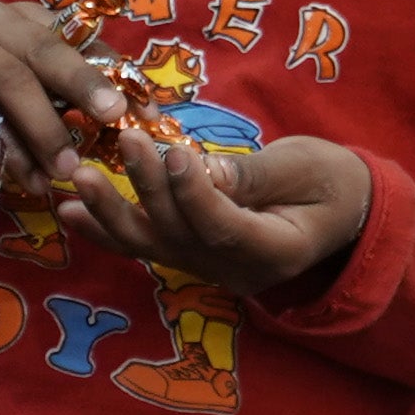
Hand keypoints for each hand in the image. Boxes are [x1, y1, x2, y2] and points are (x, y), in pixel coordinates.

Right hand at [0, 0, 114, 164]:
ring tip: (68, 167)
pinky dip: (9, 152)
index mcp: (19, 16)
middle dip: (83, 83)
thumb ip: (49, 82)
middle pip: (46, 50)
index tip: (141, 108)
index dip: (110, 70)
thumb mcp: (5, 67)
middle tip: (113, 114)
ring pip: (13, 86)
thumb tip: (113, 118)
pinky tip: (29, 178)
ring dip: (45, 130)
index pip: (75, 36)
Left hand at [80, 128, 375, 295]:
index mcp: (276, 251)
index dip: (194, 193)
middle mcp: (236, 272)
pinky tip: (70, 212)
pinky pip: (145, 245)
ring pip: (152, 246)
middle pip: (180, 235)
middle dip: (148, 188)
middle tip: (125, 143)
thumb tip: (202, 171)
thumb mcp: (309, 168)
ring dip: (111, 213)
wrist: (344, 215)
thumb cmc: (334, 183)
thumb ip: (255, 175)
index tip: (174, 151)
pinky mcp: (191, 255)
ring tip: (78, 181)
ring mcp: (210, 270)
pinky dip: (107, 229)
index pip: (224, 228)